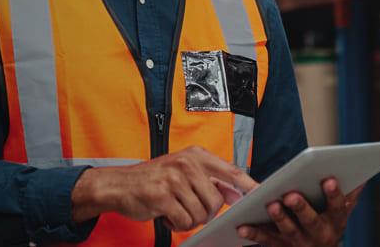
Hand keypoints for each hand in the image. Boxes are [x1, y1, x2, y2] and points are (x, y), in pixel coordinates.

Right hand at [71, 146, 258, 230]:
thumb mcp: (182, 171)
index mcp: (195, 155)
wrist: (116, 185)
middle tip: (189, 209)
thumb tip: (236, 193)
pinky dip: (177, 224)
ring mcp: (174, 179)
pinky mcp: (162, 196)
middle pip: (216, 200)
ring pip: (200, 213)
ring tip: (174, 210)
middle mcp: (186, 163)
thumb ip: (209, 180)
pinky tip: (166, 215)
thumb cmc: (152, 180)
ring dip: (189, 219)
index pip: (231, 170)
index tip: (263, 194)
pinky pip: (184, 221)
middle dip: (206, 213)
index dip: (248, 185)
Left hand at [236, 177, 360, 246]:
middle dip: (301, 207)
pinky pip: (266, 240)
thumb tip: (361, 178)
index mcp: (335, 222)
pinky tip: (241, 226)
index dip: (334, 194)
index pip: (337, 207)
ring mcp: (298, 242)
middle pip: (310, 220)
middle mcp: (318, 234)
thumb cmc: (327, 227)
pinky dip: (254, 233)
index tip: (329, 179)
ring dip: (279, 219)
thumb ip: (348, 197)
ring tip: (271, 205)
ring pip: (288, 231)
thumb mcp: (340, 215)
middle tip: (291, 194)